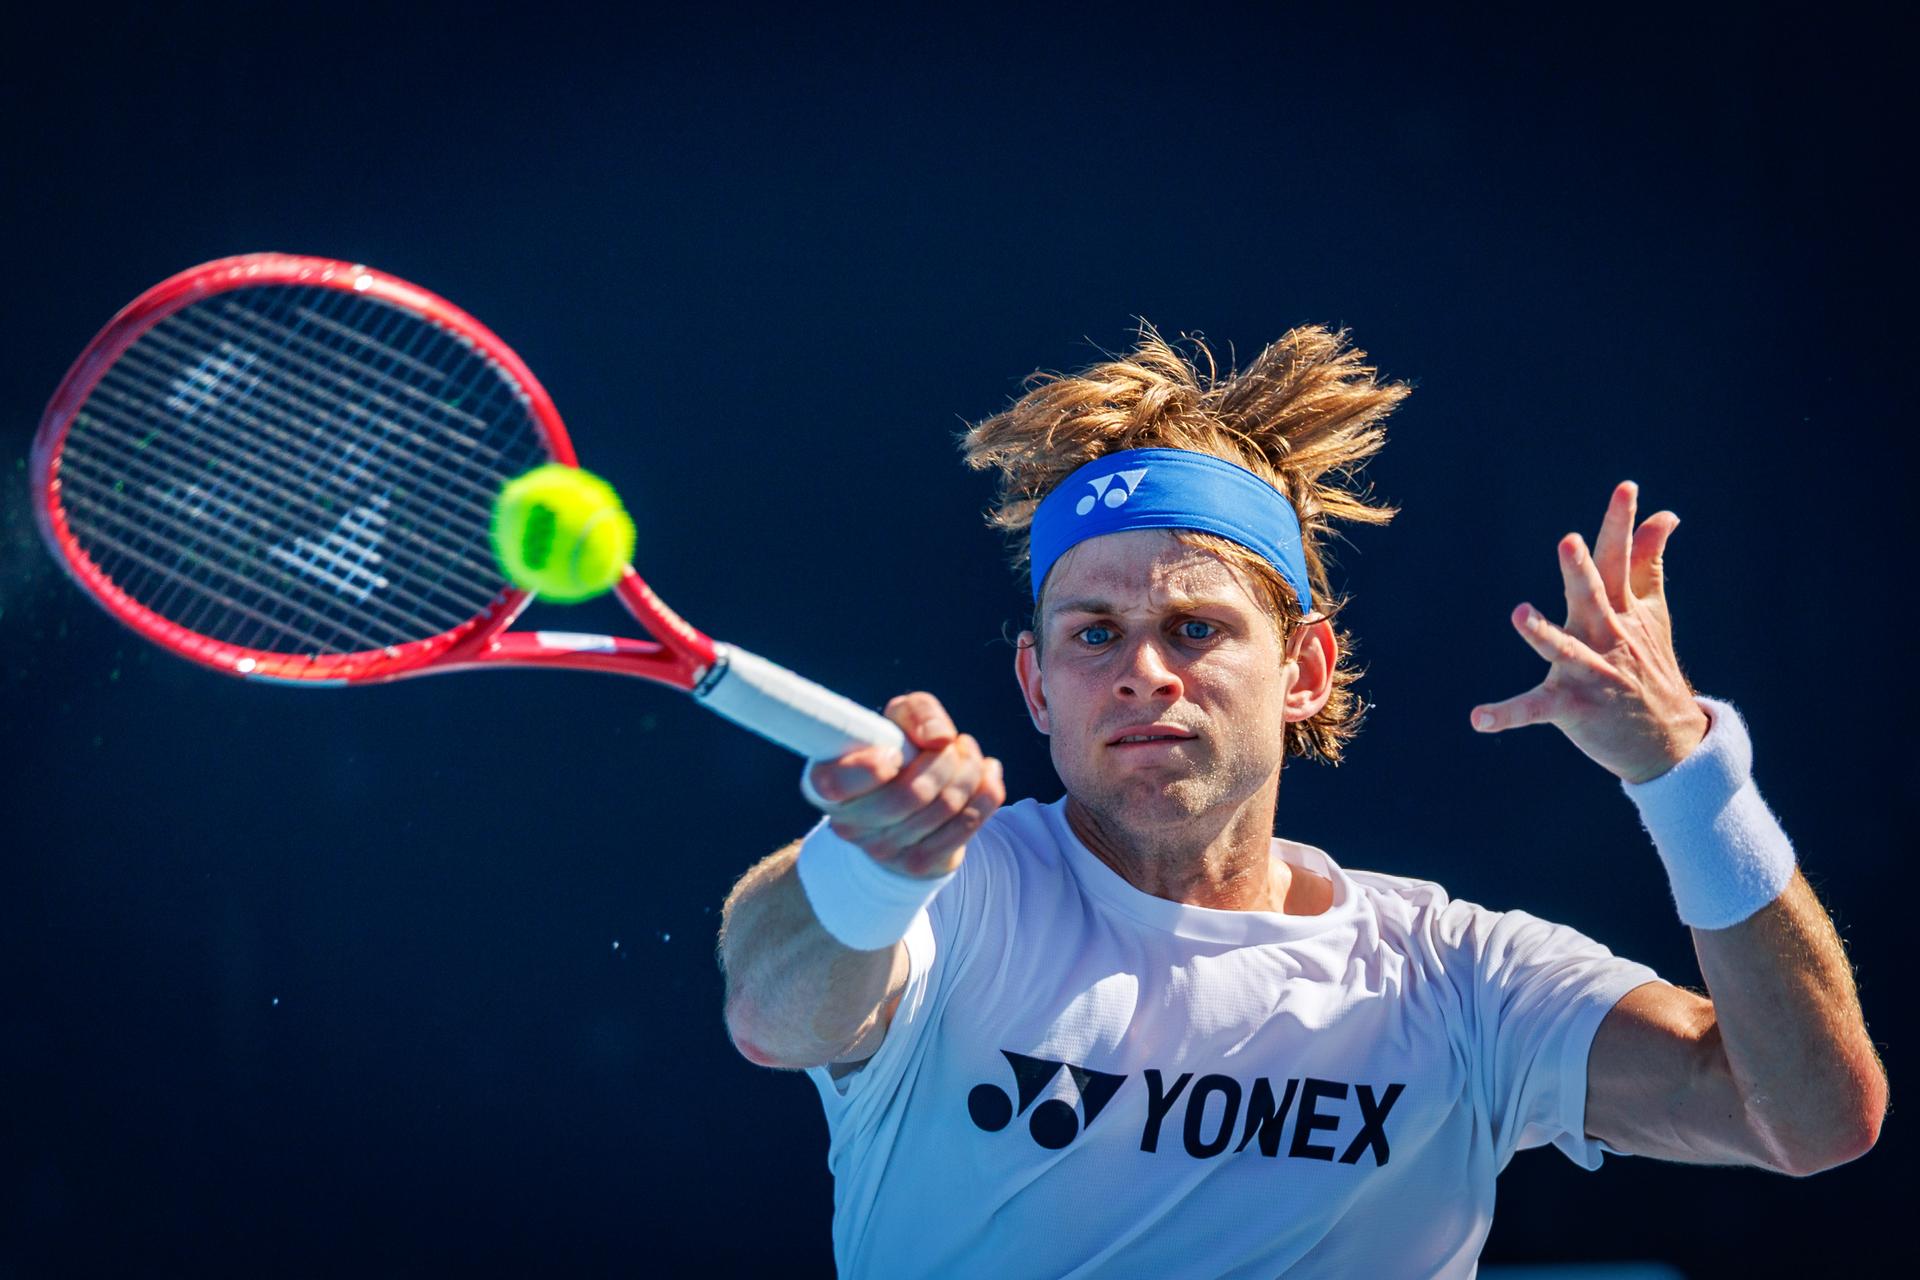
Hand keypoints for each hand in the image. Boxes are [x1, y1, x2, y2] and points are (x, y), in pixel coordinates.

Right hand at [803, 692, 1005, 877]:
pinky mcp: (920, 864)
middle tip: (950, 744)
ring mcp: (885, 850)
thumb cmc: (896, 752)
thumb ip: (916, 713)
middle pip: (912, 793)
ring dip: (970, 769)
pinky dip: (988, 790)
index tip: (894, 751)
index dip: (871, 767)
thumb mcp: (897, 720)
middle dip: (945, 759)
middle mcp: (849, 823)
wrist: (905, 812)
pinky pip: (970, 822)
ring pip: (947, 805)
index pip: (838, 784)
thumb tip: (939, 739)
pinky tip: (987, 771)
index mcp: (827, 783)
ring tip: (967, 753)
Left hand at [1470, 481, 1710, 783]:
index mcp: (1621, 610)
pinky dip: (1506, 714)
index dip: (1620, 524)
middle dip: (1580, 571)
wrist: (1668, 739)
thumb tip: (1665, 515)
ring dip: (1542, 632)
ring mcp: (1590, 671)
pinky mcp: (1573, 707)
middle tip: (1569, 542)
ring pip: (1564, 648)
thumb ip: (1647, 562)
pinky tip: (1478, 719)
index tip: (1625, 488)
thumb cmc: (1649, 665)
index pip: (1619, 560)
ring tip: (1520, 613)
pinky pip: (1534, 709)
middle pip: (1592, 597)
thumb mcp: (1650, 612)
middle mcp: (1606, 636)